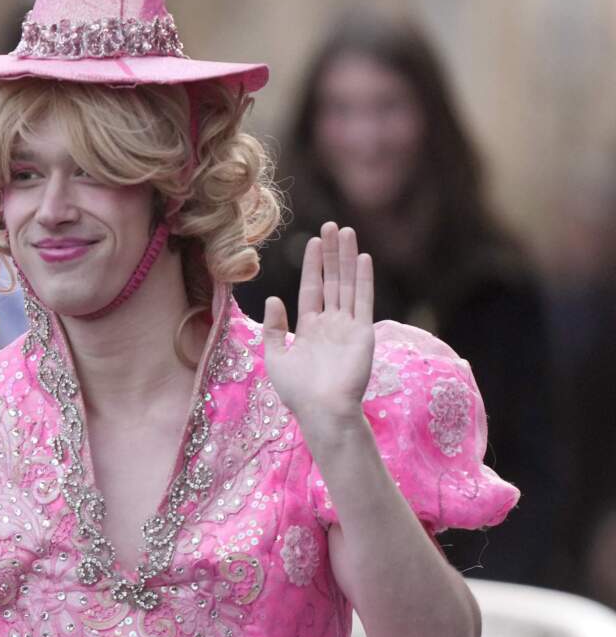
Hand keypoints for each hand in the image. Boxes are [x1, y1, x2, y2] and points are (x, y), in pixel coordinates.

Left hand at [261, 222, 374, 433]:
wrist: (322, 410)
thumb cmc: (297, 391)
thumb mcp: (275, 357)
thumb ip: (274, 328)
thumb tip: (274, 298)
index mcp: (310, 328)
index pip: (312, 288)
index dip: (313, 265)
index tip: (313, 241)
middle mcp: (331, 323)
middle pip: (331, 280)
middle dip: (331, 253)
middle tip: (331, 226)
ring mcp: (348, 326)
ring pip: (347, 284)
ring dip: (347, 258)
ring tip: (346, 231)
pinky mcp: (363, 332)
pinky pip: (363, 299)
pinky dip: (363, 279)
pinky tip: (362, 258)